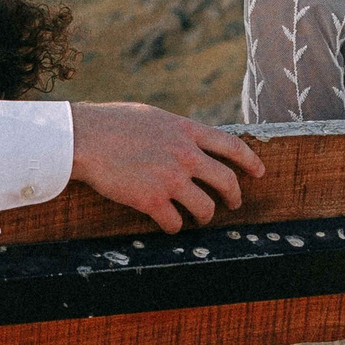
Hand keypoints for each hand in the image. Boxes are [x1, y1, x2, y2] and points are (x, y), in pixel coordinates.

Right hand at [68, 102, 265, 232]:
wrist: (84, 139)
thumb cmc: (111, 124)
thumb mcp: (153, 117)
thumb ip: (175, 130)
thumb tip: (187, 139)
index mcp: (187, 131)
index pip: (232, 146)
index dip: (250, 161)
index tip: (259, 172)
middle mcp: (185, 155)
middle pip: (226, 181)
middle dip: (234, 196)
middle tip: (233, 204)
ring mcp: (171, 178)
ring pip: (205, 207)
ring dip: (205, 216)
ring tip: (199, 218)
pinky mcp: (153, 200)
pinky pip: (175, 222)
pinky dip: (173, 226)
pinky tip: (168, 224)